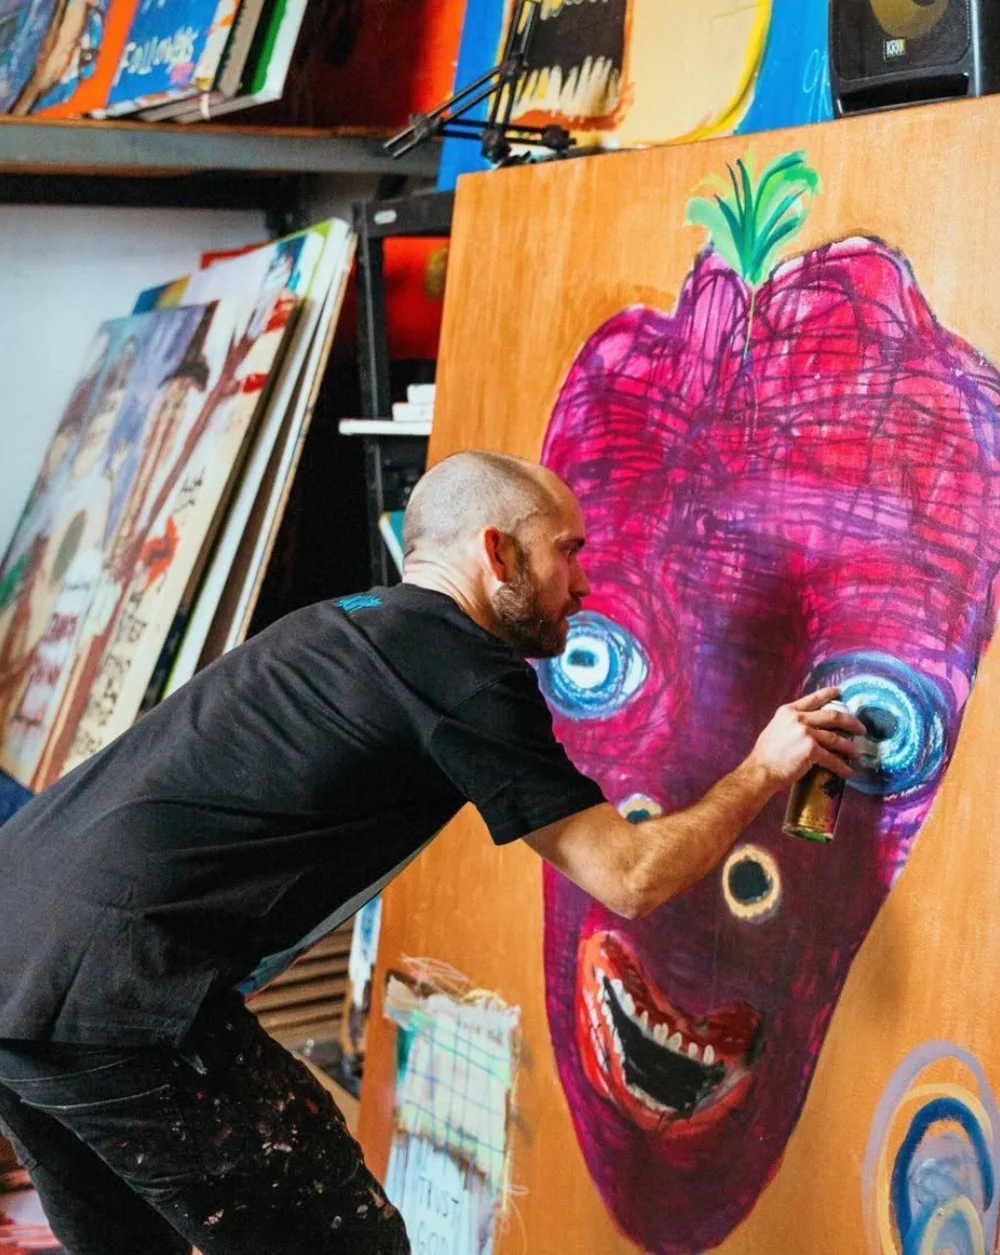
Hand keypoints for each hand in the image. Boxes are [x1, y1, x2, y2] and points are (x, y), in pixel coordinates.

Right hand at [748, 686, 866, 789]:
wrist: (760, 771)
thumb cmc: (765, 755)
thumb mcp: (775, 729)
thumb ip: (790, 724)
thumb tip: (805, 728)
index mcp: (788, 711)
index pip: (813, 699)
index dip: (828, 694)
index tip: (840, 692)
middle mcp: (798, 719)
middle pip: (832, 716)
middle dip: (851, 722)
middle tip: (861, 729)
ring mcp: (805, 733)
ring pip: (836, 738)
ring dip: (849, 747)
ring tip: (856, 753)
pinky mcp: (810, 750)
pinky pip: (832, 758)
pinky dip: (841, 766)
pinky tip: (848, 772)